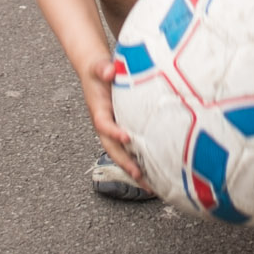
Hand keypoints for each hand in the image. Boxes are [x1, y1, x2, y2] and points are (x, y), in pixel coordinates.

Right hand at [80, 58, 152, 190]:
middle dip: (125, 163)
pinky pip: (131, 150)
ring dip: (134, 170)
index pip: (104, 124)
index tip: (126, 137)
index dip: (113, 132)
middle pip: (113, 149)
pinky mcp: (123, 132)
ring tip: (150, 186)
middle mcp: (106, 125)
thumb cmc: (100, 71)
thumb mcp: (99, 67)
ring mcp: (114, 131)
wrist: (98, 74)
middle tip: (139, 175)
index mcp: (99, 111)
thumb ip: (103, 68)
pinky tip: (155, 174)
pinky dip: (140, 163)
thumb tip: (109, 71)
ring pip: (122, 154)